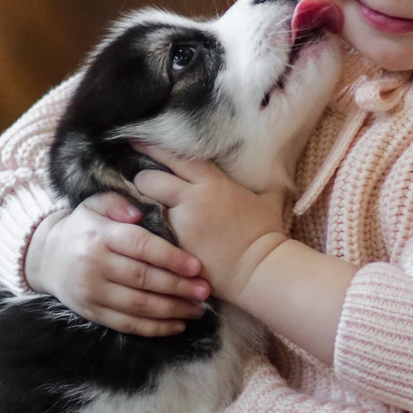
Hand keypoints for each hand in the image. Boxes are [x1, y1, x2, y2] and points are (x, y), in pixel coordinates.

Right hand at [27, 192, 209, 336]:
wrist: (46, 257)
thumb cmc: (84, 227)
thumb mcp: (95, 205)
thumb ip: (119, 203)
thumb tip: (139, 212)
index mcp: (100, 236)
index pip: (140, 246)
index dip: (170, 257)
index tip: (197, 266)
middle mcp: (94, 265)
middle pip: (143, 279)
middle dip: (178, 287)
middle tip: (205, 290)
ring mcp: (92, 292)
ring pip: (138, 306)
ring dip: (172, 310)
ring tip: (198, 309)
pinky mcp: (92, 313)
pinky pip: (127, 325)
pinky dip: (154, 328)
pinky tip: (178, 325)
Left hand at [132, 148, 289, 305]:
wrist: (260, 270)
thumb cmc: (266, 235)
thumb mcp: (269, 199)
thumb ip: (264, 181)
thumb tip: (274, 168)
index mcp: (213, 183)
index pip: (175, 157)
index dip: (154, 148)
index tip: (138, 142)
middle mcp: (192, 199)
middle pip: (149, 179)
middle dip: (142, 181)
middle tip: (142, 185)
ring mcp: (180, 224)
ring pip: (144, 206)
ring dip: (141, 207)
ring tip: (140, 210)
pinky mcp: (173, 247)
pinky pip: (150, 232)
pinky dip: (147, 231)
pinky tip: (146, 232)